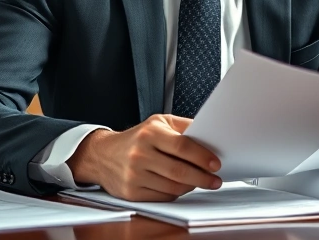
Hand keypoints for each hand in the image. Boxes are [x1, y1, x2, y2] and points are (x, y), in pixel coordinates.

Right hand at [67, 114, 221, 200]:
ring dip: (191, 186)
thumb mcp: (157, 123)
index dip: (202, 156)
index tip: (215, 163)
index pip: (182, 146)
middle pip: (179, 170)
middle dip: (202, 177)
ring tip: (200, 181)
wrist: (103, 154)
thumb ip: (183, 126)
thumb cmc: (136, 138)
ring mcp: (134, 174)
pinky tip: (181, 187)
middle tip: (215, 179)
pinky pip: (163, 197)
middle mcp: (140, 153)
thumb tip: (209, 134)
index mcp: (149, 133)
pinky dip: (176, 193)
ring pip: (173, 187)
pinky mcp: (132, 192)